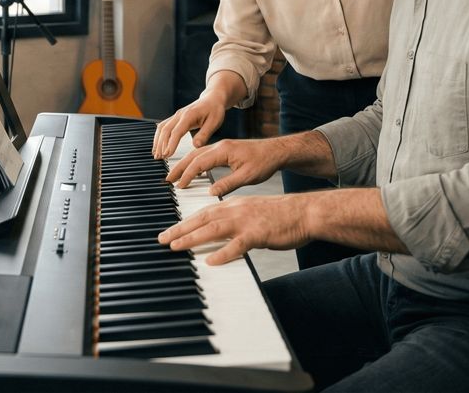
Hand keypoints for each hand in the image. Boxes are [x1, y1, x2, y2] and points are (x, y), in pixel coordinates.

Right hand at [152, 93, 227, 158]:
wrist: (212, 99)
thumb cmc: (214, 110)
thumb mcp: (214, 122)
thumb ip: (204, 134)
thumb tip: (196, 146)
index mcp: (189, 115)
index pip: (177, 131)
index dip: (171, 143)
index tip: (167, 154)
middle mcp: (180, 114)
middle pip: (166, 130)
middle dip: (161, 144)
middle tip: (160, 158)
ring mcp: (176, 116)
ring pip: (162, 128)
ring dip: (158, 141)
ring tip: (157, 154)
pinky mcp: (175, 118)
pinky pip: (163, 127)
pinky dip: (159, 137)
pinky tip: (158, 146)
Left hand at [157, 194, 309, 264]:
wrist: (306, 212)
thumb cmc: (282, 216)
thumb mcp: (253, 213)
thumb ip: (236, 222)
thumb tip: (220, 234)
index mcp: (235, 205)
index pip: (204, 213)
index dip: (185, 222)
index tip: (170, 231)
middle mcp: (237, 210)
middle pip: (202, 219)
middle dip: (180, 229)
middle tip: (162, 239)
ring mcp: (247, 222)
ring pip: (214, 229)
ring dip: (192, 238)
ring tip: (176, 246)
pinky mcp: (259, 234)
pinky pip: (238, 245)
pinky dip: (223, 253)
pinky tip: (211, 261)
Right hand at [164, 138, 281, 196]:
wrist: (276, 151)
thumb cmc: (265, 162)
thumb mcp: (247, 176)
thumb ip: (228, 184)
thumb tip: (210, 192)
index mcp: (224, 150)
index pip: (199, 163)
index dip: (187, 175)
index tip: (179, 186)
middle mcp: (220, 146)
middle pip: (193, 155)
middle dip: (179, 167)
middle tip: (167, 179)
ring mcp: (222, 146)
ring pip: (197, 154)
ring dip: (185, 164)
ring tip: (175, 176)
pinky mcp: (225, 149)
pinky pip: (205, 154)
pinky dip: (195, 162)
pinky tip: (193, 171)